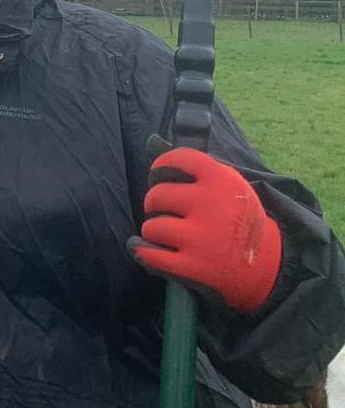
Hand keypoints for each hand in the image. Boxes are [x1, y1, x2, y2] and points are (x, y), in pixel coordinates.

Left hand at [128, 142, 281, 312]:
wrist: (266, 263)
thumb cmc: (236, 216)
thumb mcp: (225, 185)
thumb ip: (190, 165)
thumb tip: (151, 140)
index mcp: (222, 181)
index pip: (177, 159)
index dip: (161, 167)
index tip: (160, 176)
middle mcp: (213, 207)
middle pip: (157, 196)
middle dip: (155, 203)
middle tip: (166, 210)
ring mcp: (203, 239)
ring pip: (151, 227)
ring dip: (153, 230)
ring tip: (166, 232)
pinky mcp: (195, 267)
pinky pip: (150, 254)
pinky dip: (141, 250)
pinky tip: (143, 246)